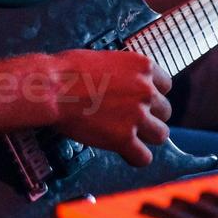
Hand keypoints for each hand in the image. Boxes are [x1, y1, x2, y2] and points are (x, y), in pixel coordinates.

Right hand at [49, 49, 171, 166]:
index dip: (153, 95)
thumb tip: (122, 83)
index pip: (166, 85)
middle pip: (165, 110)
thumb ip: (123, 73)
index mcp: (142, 67)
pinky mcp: (123, 138)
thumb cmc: (68, 71)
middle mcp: (146, 90)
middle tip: (133, 120)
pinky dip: (135, 158)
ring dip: (148, 137)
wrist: (52, 88)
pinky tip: (126, 154)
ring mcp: (137, 115)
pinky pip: (143, 157)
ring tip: (132, 138)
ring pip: (161, 134)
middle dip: (150, 116)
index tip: (141, 100)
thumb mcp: (106, 59)